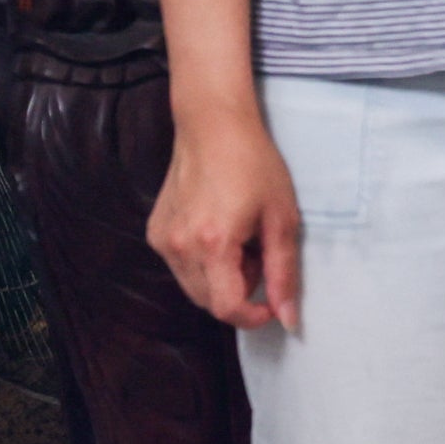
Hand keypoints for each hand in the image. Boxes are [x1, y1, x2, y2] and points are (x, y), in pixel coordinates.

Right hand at [150, 112, 304, 333]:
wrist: (212, 124)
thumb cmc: (253, 163)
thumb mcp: (281, 218)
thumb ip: (283, 274)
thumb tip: (288, 319)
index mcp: (213, 243)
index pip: (227, 308)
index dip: (253, 317)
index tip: (271, 303)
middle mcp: (180, 246)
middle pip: (209, 303)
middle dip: (239, 292)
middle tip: (258, 254)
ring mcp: (163, 239)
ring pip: (194, 288)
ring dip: (221, 279)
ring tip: (239, 241)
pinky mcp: (156, 231)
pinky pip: (181, 267)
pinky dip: (203, 263)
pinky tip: (217, 230)